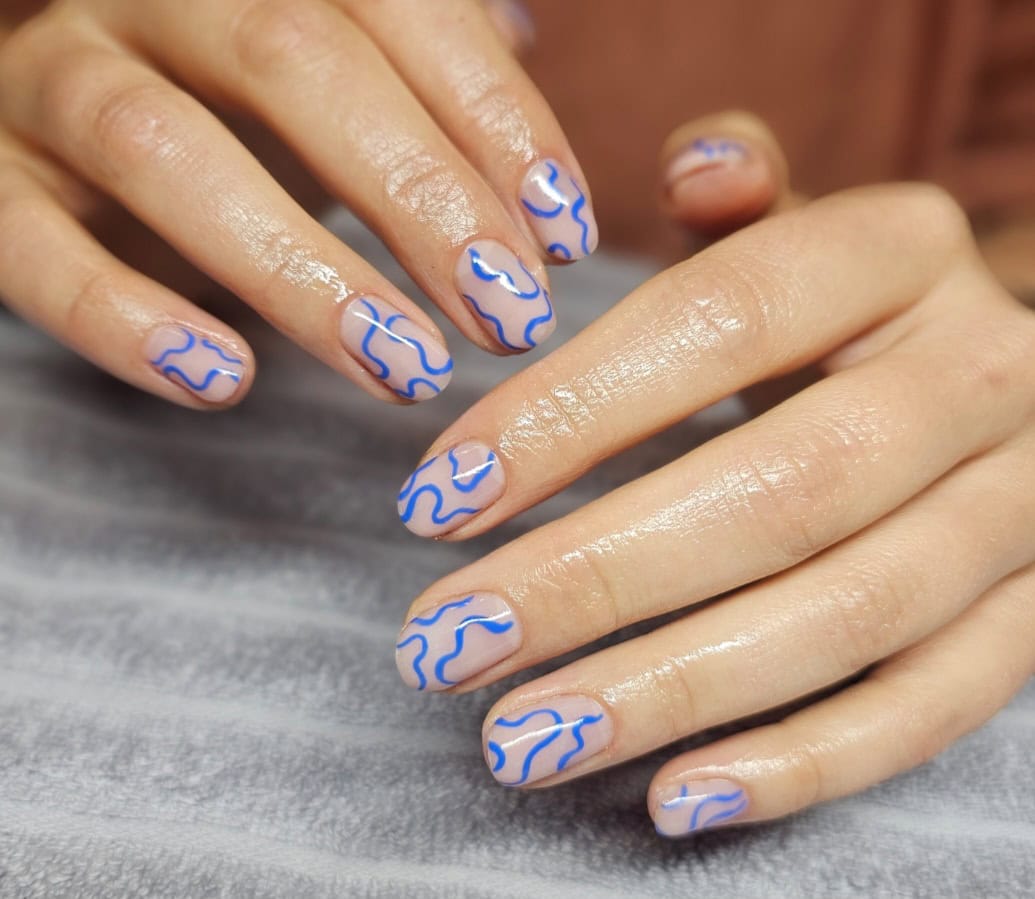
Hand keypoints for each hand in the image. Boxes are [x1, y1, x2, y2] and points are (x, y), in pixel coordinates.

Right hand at [0, 0, 594, 407]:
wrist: (76, 133)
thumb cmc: (249, 117)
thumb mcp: (346, 91)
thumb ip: (434, 94)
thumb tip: (546, 156)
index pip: (403, 8)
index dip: (497, 123)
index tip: (567, 239)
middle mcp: (156, 0)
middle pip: (295, 61)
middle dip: (420, 198)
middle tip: (509, 318)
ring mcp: (54, 80)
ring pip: (163, 147)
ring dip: (298, 271)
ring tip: (407, 370)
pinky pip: (36, 251)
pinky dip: (127, 320)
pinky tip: (226, 381)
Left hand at [392, 112, 1034, 835]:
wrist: (986, 381)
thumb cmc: (842, 312)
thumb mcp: (798, 234)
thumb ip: (741, 201)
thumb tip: (702, 161)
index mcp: (901, 254)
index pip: (721, 321)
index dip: (569, 414)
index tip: (436, 502)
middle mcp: (983, 377)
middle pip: (778, 492)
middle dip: (594, 580)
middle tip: (447, 646)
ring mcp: (1024, 510)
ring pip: (846, 618)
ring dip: (667, 691)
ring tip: (519, 740)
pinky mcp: (1033, 620)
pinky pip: (930, 710)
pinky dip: (801, 764)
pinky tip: (669, 798)